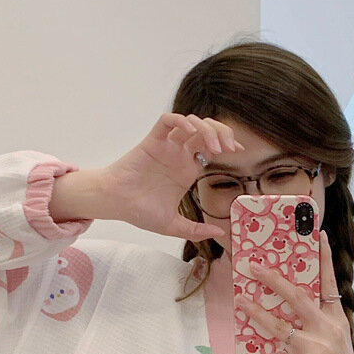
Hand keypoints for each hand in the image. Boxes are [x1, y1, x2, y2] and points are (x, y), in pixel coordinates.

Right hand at [95, 112, 243, 241]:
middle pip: (205, 131)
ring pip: (190, 123)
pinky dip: (180, 120)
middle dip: (221, 133)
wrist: (116, 204)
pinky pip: (167, 121)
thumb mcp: (173, 226)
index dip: (227, 145)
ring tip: (214, 147)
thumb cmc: (139, 211)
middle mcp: (179, 154)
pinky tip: (189, 132)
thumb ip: (195, 231)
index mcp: (186, 170)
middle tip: (229, 148)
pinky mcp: (152, 140)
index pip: (211, 148)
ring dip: (205, 129)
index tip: (238, 152)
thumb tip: (218, 233)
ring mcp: (166, 146)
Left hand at [236, 232, 353, 353]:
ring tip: (241, 304)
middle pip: (298, 297)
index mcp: (336, 319)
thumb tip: (292, 314)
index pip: (330, 283)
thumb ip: (320, 326)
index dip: (324, 258)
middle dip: (274, 280)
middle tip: (254, 267)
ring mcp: (318, 348)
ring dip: (258, 315)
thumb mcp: (336, 343)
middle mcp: (328, 329)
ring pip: (281, 327)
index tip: (318, 234)